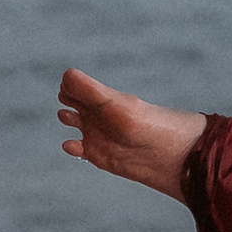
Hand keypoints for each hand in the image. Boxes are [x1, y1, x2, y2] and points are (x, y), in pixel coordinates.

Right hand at [56, 70, 203, 196]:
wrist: (166, 155)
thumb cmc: (144, 124)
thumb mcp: (115, 104)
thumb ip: (90, 91)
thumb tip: (66, 76)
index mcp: (102, 98)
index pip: (76, 85)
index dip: (68, 86)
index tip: (67, 91)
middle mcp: (98, 114)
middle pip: (73, 101)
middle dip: (67, 99)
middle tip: (67, 101)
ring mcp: (96, 134)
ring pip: (74, 122)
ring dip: (67, 118)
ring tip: (67, 117)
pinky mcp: (96, 154)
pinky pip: (77, 149)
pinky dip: (70, 147)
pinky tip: (71, 145)